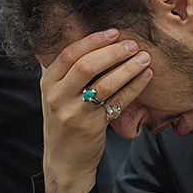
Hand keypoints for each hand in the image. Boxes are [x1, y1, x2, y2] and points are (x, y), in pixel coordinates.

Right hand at [40, 29, 152, 192]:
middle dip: (112, 52)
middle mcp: (57, 96)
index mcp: (47, 83)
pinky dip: (133, 87)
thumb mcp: (57, 95)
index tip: (113, 32)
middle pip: (86, 66)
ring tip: (144, 58)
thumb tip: (91, 43)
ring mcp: (73, 113)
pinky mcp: (91, 126)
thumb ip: (68, 73)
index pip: (68, 54)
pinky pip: (117, 102)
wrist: (64, 159)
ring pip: (104, 84)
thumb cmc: (65, 122)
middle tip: (132, 44)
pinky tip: (145, 77)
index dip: (92, 41)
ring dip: (127, 69)